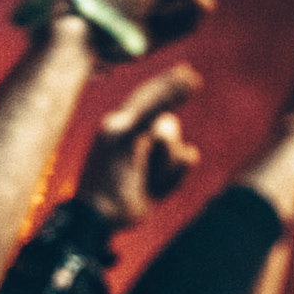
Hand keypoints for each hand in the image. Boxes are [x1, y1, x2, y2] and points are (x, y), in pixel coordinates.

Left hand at [75, 64, 202, 226]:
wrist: (102, 218)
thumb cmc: (108, 173)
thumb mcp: (129, 132)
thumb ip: (155, 104)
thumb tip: (188, 77)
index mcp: (121, 123)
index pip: (149, 96)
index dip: (171, 85)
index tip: (191, 76)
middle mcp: (137, 137)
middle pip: (168, 126)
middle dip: (161, 146)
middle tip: (143, 160)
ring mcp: (149, 158)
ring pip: (177, 148)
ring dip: (164, 165)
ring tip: (142, 180)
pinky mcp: (160, 178)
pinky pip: (185, 162)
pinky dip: (175, 175)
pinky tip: (155, 188)